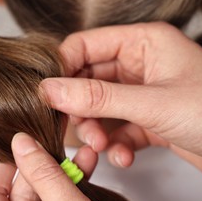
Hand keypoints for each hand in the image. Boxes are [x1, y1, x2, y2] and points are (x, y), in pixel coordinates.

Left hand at [0, 132, 140, 200]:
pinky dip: (72, 193)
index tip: (19, 142)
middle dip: (43, 167)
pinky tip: (86, 172)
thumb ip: (46, 177)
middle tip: (57, 143)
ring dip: (63, 177)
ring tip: (83, 156)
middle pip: (19, 196)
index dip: (3, 164)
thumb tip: (22, 144)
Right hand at [40, 22, 201, 178]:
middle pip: (88, 81)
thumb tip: (51, 90)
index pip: (84, 46)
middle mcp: (140, 65)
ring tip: (104, 147)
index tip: (48, 96)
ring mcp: (142, 94)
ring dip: (96, 130)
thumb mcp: (153, 103)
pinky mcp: (147, 120)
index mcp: (142, 43)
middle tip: (74, 128)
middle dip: (81, 108)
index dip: (62, 70)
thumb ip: (98, 97)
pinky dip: (115, 145)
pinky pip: (117, 128)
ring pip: (99, 108)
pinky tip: (125, 157)